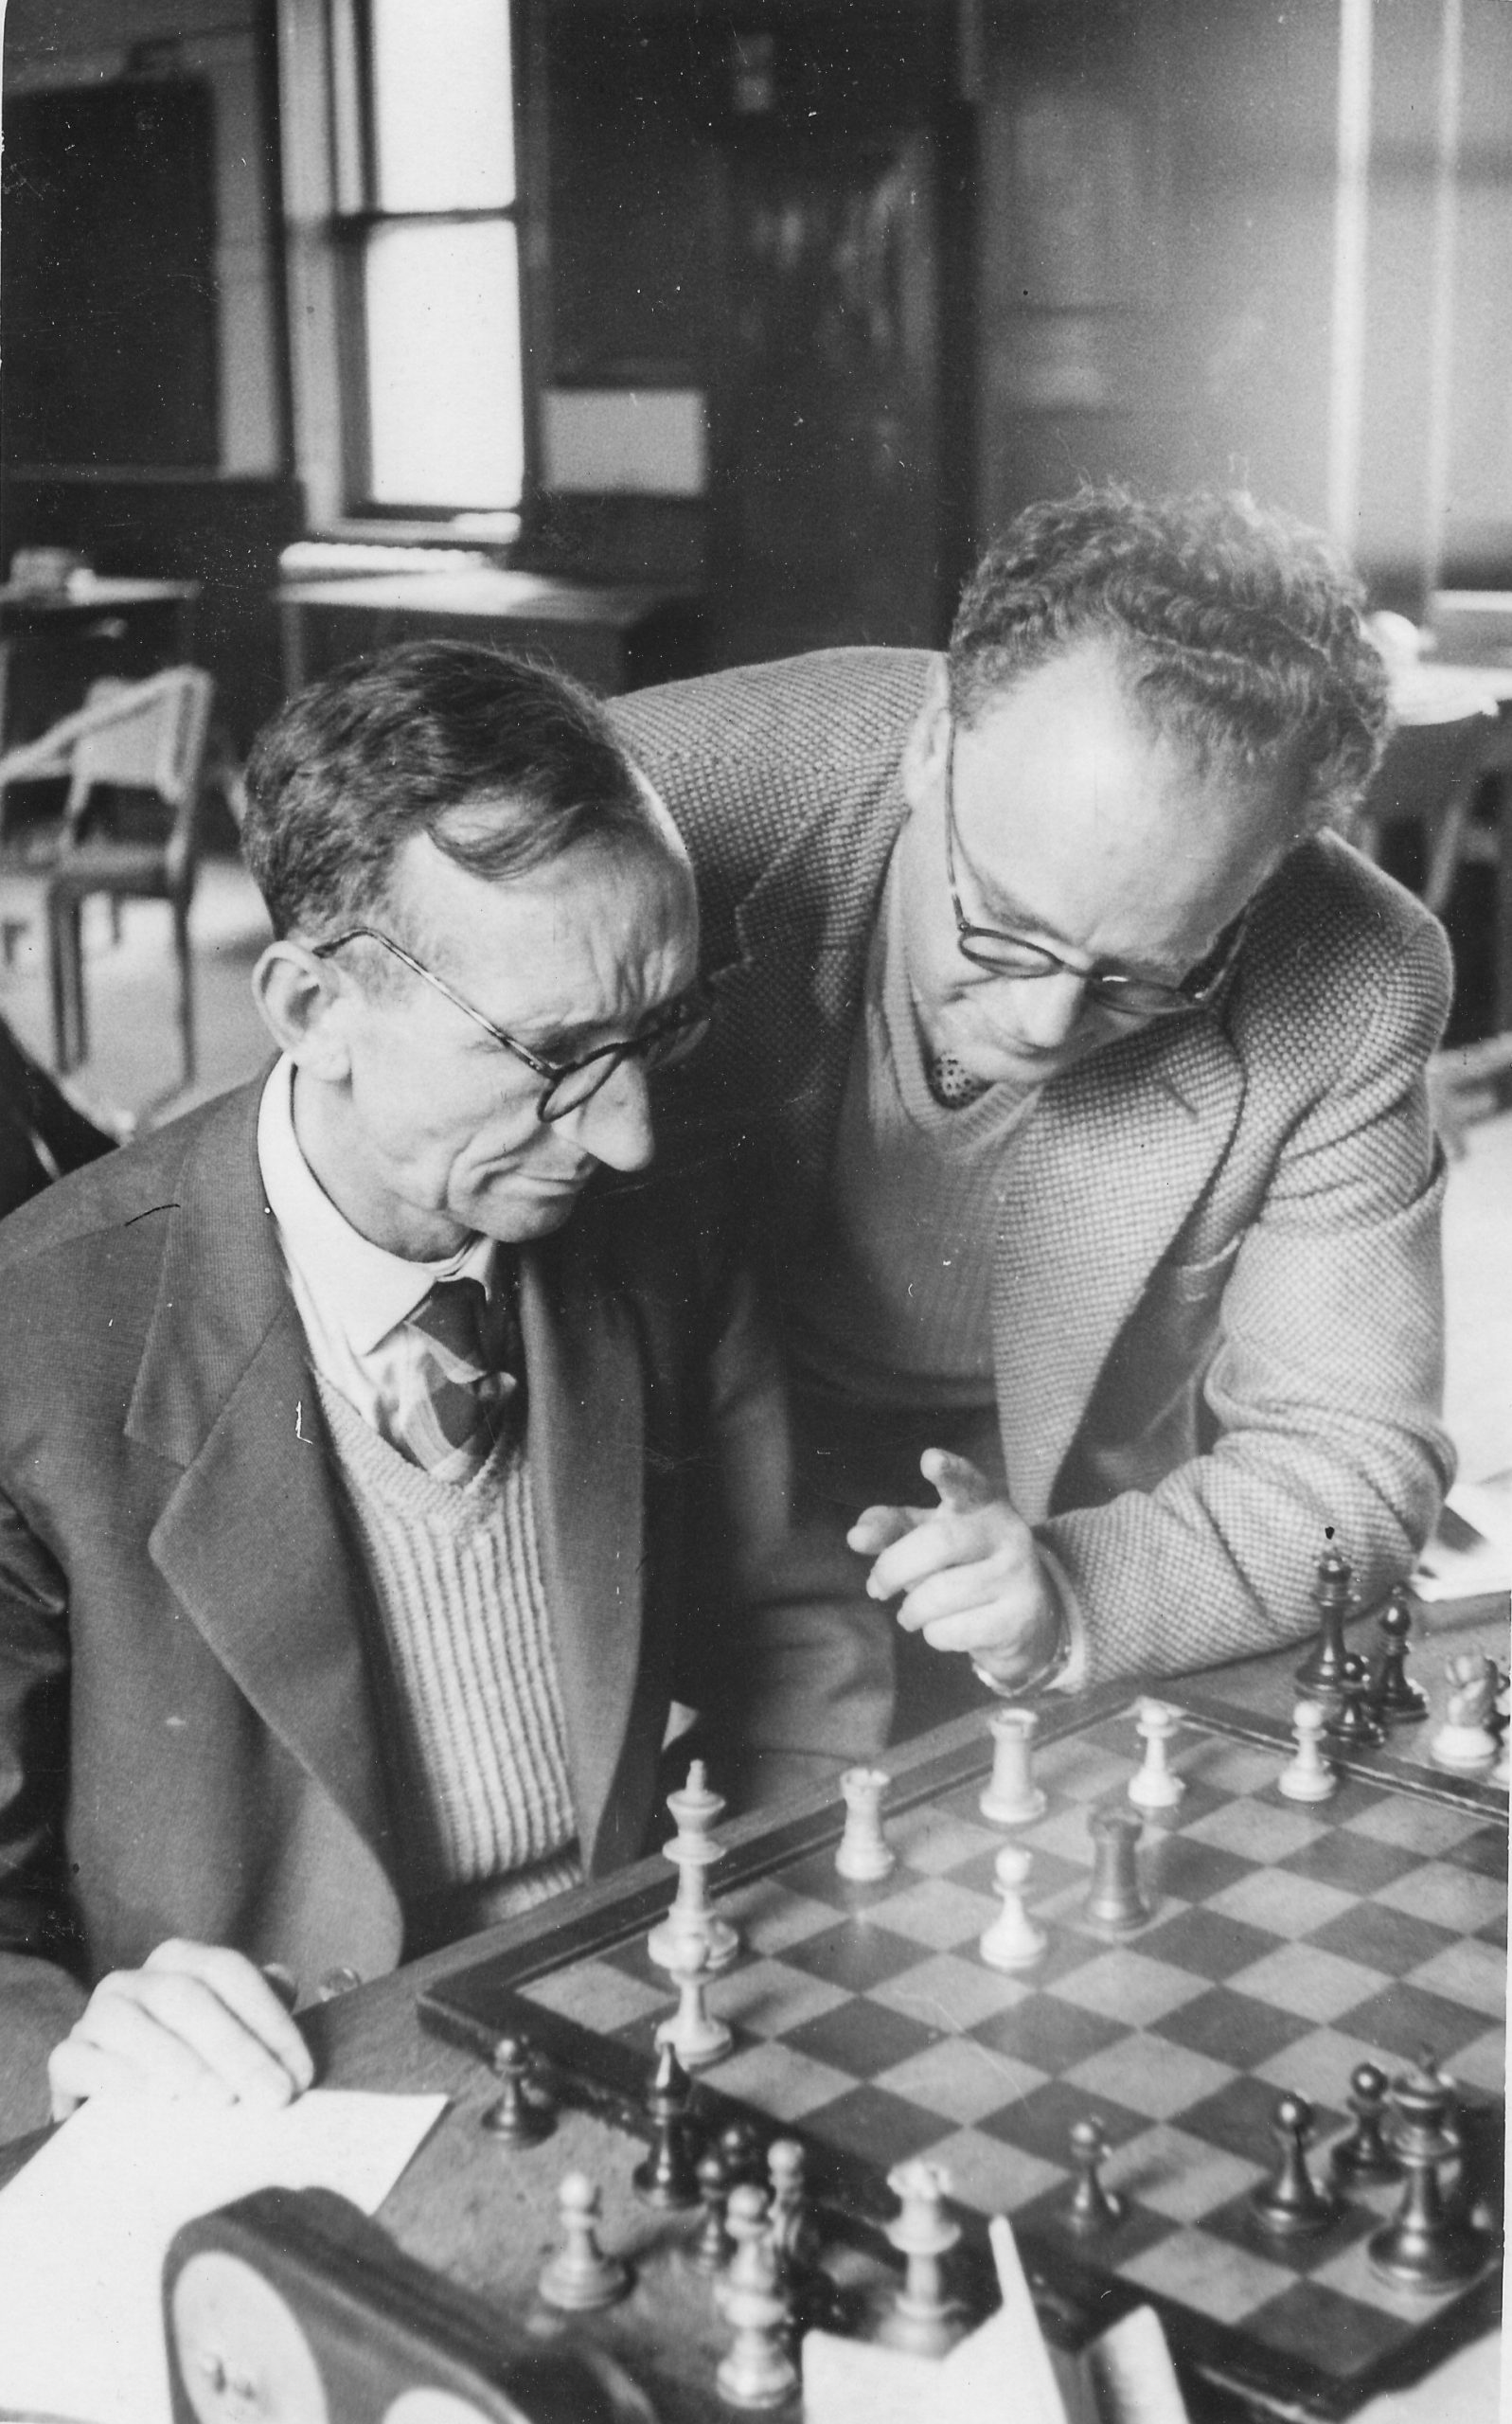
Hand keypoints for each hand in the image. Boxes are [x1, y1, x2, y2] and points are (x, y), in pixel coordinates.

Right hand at [48, 1940, 314, 2121]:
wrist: (118, 2116)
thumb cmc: (191, 2066)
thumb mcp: (228, 2034)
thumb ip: (260, 2007)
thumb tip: (287, 1980)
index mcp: (180, 1962)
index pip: (229, 1972)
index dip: (270, 2020)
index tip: (301, 2075)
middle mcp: (135, 1980)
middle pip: (187, 1997)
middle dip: (237, 2048)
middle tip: (272, 2097)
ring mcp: (95, 2015)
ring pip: (129, 2022)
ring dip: (177, 2059)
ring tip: (217, 2098)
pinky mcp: (66, 2059)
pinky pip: (78, 2058)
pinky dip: (112, 2076)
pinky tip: (148, 2098)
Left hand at [847, 1448, 1061, 1685]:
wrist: (1026, 1615)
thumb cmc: (963, 1565)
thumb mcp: (928, 1537)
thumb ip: (890, 1528)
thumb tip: (856, 1536)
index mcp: (982, 1503)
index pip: (967, 1482)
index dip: (949, 1471)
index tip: (930, 1460)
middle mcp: (1007, 1531)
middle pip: (938, 1543)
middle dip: (893, 1569)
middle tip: (877, 1588)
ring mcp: (1018, 1574)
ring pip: (942, 1594)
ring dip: (911, 1611)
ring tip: (910, 1614)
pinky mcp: (1019, 1617)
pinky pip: (955, 1631)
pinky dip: (934, 1635)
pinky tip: (940, 1629)